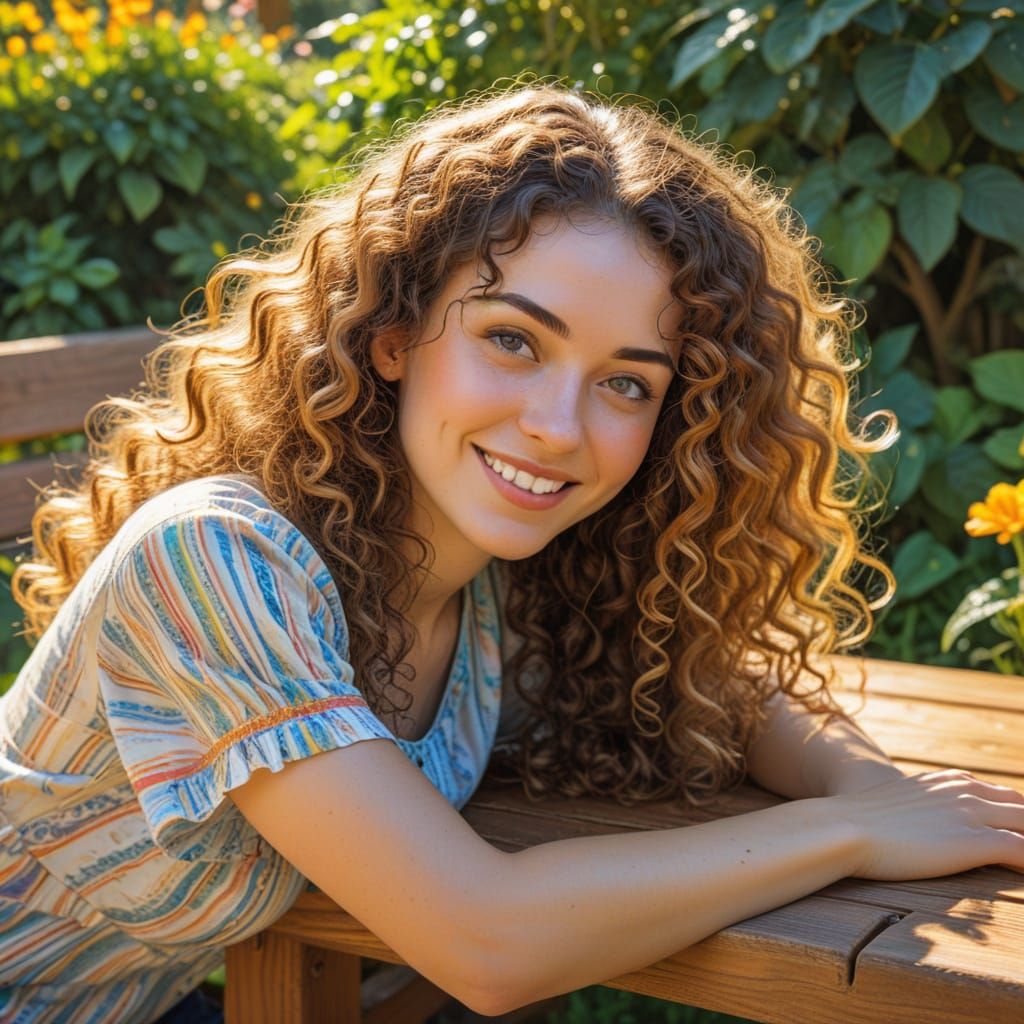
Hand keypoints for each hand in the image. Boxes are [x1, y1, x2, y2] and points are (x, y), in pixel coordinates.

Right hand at [832, 768, 1023, 880]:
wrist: (845, 827)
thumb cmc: (861, 823)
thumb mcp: (898, 804)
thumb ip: (920, 808)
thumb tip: (915, 825)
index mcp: (950, 781)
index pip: (1004, 795)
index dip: (1016, 817)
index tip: (1015, 835)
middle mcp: (966, 791)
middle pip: (1022, 807)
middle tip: (1020, 852)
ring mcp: (971, 814)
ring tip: (1022, 863)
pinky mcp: (974, 842)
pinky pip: (1022, 850)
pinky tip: (1023, 877)